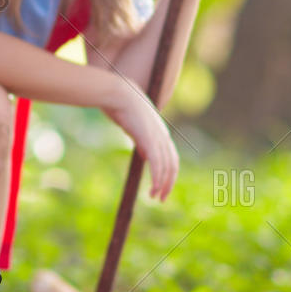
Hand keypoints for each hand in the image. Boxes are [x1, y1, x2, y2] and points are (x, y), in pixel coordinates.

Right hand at [101, 78, 178, 200]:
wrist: (118, 93)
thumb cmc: (121, 106)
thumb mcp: (134, 127)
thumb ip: (142, 140)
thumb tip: (144, 153)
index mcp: (160, 132)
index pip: (171, 157)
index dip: (168, 173)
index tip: (161, 185)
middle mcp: (163, 136)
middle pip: (173, 164)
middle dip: (169, 183)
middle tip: (162, 198)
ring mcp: (157, 137)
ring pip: (166, 167)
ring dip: (163, 184)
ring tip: (155, 197)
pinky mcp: (149, 140)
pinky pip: (157, 164)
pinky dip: (157, 179)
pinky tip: (153, 189)